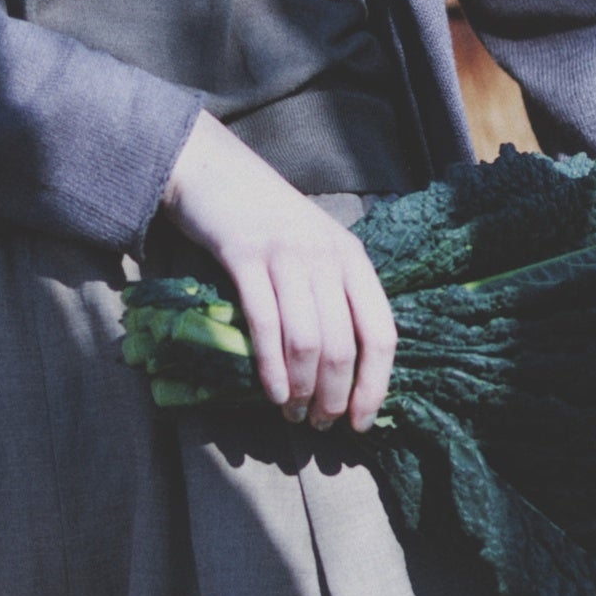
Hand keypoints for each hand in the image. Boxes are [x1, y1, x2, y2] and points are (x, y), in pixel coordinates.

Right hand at [160, 112, 395, 431]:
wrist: (215, 171)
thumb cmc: (267, 218)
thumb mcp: (315, 248)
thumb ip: (332, 293)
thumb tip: (344, 367)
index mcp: (353, 259)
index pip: (380, 333)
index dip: (375, 385)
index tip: (361, 422)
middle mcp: (327, 257)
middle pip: (343, 345)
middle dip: (335, 397)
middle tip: (321, 425)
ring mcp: (287, 256)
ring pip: (306, 341)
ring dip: (304, 389)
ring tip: (294, 413)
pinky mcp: (245, 257)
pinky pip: (265, 324)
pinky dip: (271, 367)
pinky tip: (272, 393)